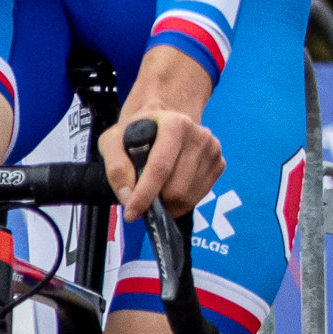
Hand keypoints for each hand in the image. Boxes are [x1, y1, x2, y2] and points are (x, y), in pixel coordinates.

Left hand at [99, 49, 221, 222]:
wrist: (163, 119)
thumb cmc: (136, 131)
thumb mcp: (112, 141)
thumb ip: (115, 167)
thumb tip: (128, 198)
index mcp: (175, 124)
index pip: (160, 168)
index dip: (144, 195)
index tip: (131, 214)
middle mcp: (200, 136)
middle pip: (176, 189)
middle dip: (155, 202)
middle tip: (140, 200)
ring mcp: (213, 150)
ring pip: (188, 198)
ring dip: (167, 204)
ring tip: (154, 192)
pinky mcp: (219, 164)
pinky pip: (198, 197)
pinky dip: (180, 201)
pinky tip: (169, 187)